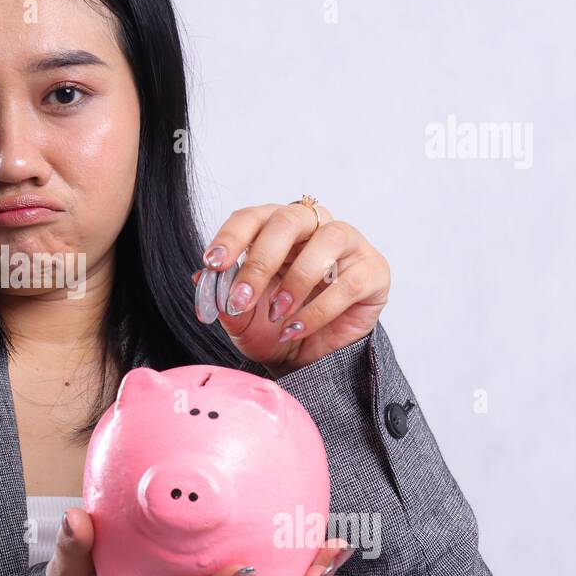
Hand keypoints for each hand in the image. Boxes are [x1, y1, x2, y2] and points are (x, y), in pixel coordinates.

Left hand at [191, 202, 389, 376]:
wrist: (309, 358)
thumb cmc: (274, 326)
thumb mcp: (241, 318)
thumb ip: (223, 298)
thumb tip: (202, 278)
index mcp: (275, 227)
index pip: (252, 217)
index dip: (231, 237)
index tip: (213, 264)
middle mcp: (313, 226)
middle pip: (288, 220)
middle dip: (260, 261)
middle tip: (241, 298)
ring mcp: (348, 244)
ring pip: (327, 239)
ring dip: (296, 280)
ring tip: (277, 314)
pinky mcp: (373, 271)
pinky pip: (348, 282)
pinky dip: (318, 310)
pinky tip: (297, 328)